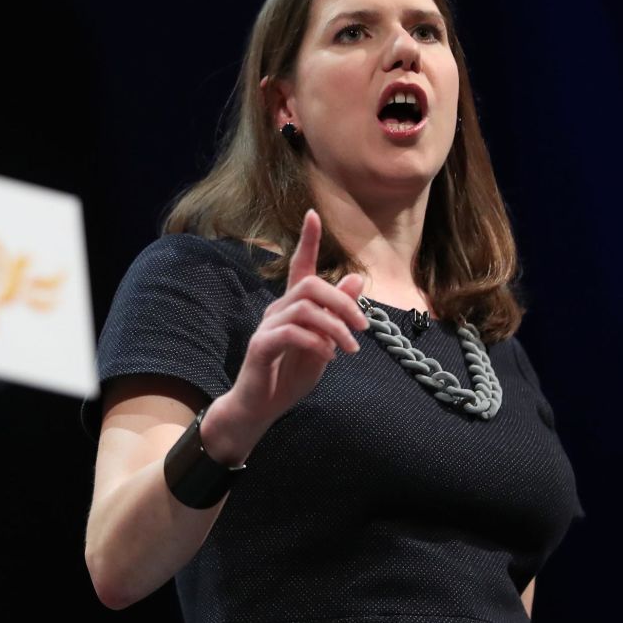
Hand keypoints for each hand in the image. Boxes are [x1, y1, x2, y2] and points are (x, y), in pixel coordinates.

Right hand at [221, 209, 367, 431]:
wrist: (260, 408)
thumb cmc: (289, 376)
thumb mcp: (324, 344)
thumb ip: (338, 315)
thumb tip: (356, 279)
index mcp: (292, 307)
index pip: (300, 266)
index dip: (307, 240)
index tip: (313, 214)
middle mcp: (277, 310)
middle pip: (311, 285)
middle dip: (342, 302)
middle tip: (362, 328)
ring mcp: (267, 327)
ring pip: (305, 308)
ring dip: (335, 327)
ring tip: (349, 350)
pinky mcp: (261, 346)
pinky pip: (292, 333)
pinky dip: (317, 343)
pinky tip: (327, 357)